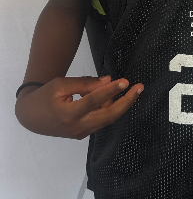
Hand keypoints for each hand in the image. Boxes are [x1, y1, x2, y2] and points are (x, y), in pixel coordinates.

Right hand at [15, 75, 143, 138]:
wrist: (30, 116)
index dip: (111, 90)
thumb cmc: (44, 96)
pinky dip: (109, 108)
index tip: (126, 81)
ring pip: (106, 119)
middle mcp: (77, 127)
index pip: (95, 101)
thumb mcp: (62, 84)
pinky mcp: (83, 133)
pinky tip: (112, 96)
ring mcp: (81, 133)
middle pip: (108, 116)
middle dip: (127, 102)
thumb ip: (85, 83)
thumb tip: (108, 81)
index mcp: (69, 114)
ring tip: (127, 88)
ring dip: (120, 103)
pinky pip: (100, 120)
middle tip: (140, 87)